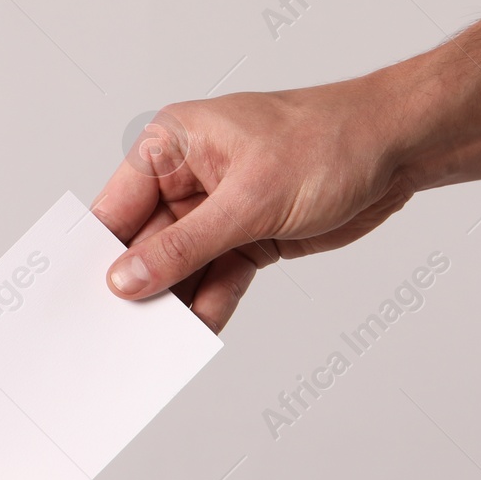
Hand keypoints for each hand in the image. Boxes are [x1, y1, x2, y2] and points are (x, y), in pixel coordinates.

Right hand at [92, 74, 421, 332]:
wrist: (399, 148)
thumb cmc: (328, 140)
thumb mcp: (248, 198)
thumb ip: (184, 245)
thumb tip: (128, 278)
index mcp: (172, 144)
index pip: (117, 206)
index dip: (98, 252)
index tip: (82, 296)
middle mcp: (188, 177)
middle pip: (145, 244)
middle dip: (139, 286)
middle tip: (121, 331)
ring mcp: (217, 210)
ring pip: (181, 267)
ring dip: (176, 300)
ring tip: (160, 339)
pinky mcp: (247, 237)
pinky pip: (216, 277)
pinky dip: (211, 302)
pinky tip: (200, 328)